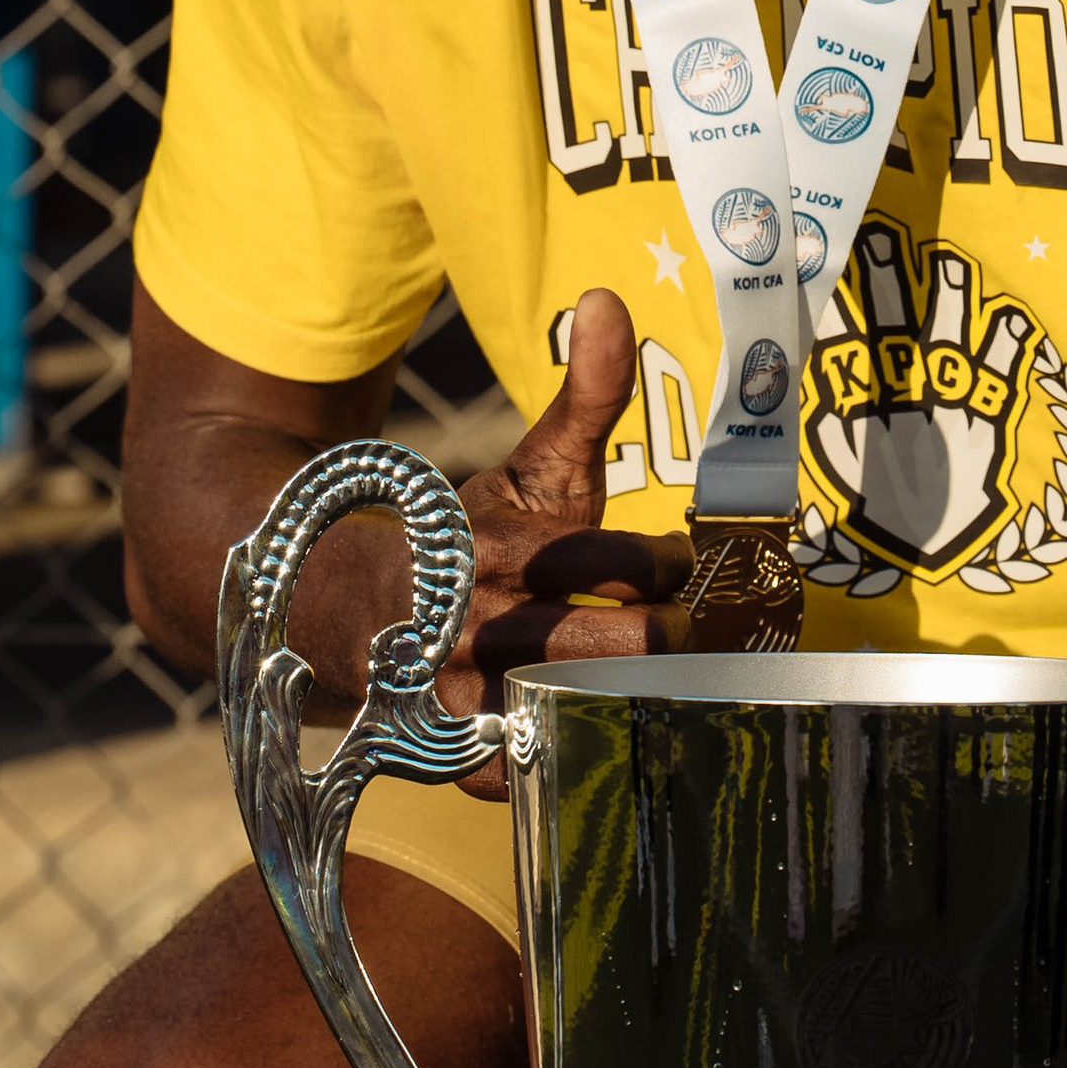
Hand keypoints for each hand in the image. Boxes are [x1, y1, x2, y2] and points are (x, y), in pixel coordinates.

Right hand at [429, 288, 691, 786]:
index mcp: (501, 544)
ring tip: (689, 683)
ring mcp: (462, 693)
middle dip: (673, 636)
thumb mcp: (534, 465)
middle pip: (611, 644)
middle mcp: (477, 621)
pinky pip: (532, 769)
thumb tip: (607, 297)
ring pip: (581, 709)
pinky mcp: (453, 752)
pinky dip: (580, 753)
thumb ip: (585, 395)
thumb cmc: (474, 535)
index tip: (697, 566)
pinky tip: (621, 730)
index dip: (672, 568)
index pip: (617, 565)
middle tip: (710, 629)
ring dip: (644, 699)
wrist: (356, 606)